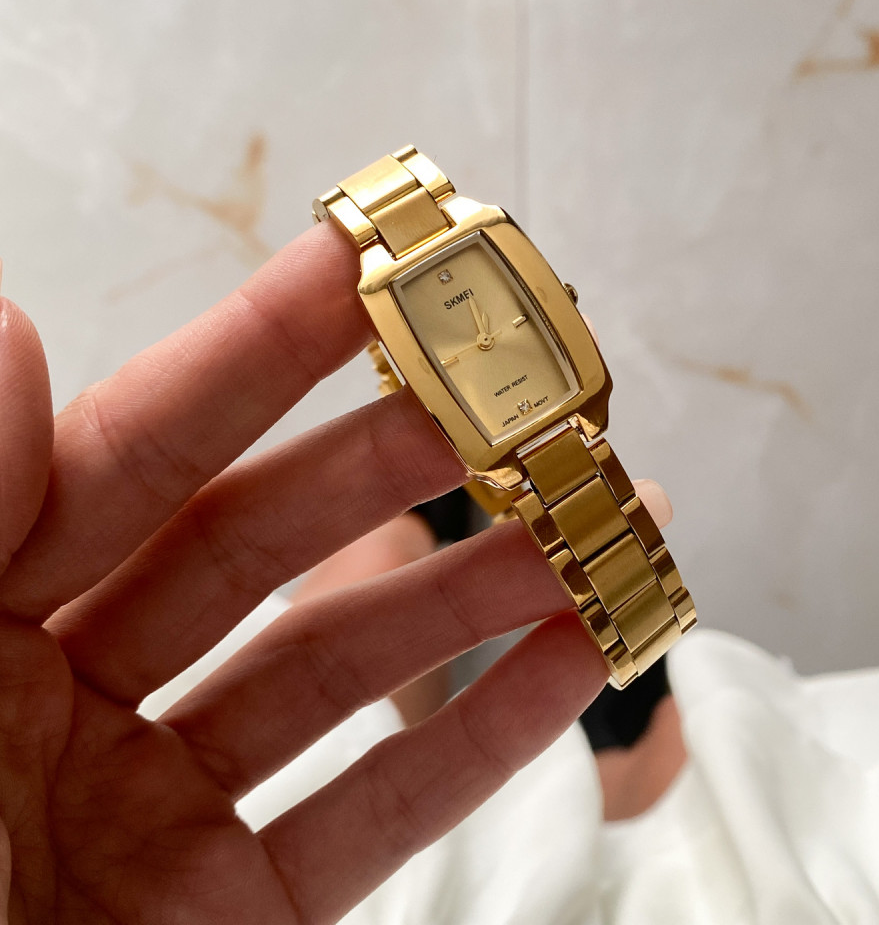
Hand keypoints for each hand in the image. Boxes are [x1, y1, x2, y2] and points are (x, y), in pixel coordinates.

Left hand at [0, 222, 609, 923]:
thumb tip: (12, 330)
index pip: (134, 444)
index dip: (255, 348)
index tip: (368, 263)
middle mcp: (60, 698)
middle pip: (258, 542)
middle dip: (391, 462)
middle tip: (508, 396)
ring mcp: (150, 812)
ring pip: (333, 672)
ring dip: (465, 597)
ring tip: (579, 528)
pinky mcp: (226, 920)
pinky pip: (363, 816)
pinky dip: (473, 743)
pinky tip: (566, 662)